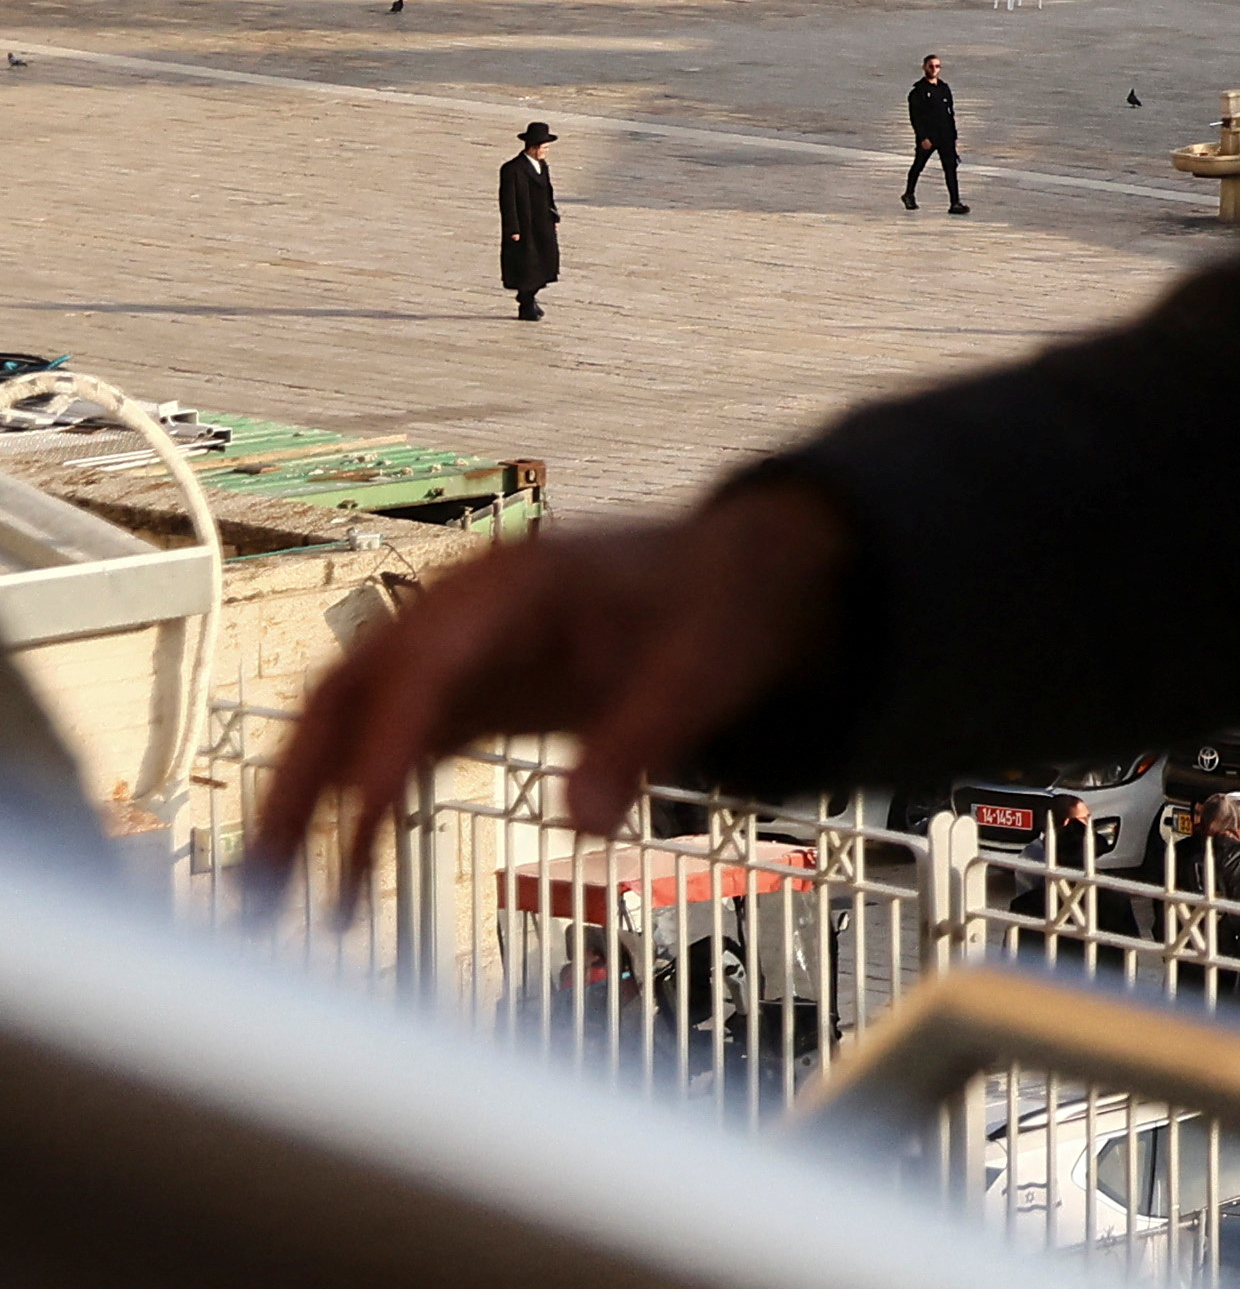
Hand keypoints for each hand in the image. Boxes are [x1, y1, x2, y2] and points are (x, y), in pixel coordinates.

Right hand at [246, 485, 861, 882]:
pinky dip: (356, 812)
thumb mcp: (703, 670)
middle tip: (265, 877)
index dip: (391, 734)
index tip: (370, 813)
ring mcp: (451, 654)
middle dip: (300, 778)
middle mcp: (461, 614)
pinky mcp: (460, 696)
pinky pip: (387, 752)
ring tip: (269, 899)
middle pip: (351, 689)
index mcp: (516, 586)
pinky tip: (341, 884)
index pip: (426, 660)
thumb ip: (642, 741)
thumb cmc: (718, 610)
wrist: (736, 579)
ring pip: (348, 724)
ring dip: (305, 803)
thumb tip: (586, 829)